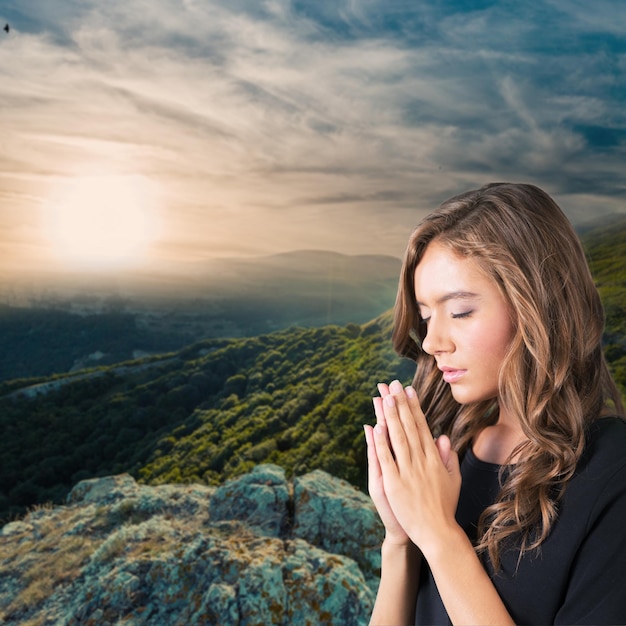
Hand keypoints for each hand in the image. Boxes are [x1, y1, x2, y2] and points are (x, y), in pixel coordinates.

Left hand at [369, 380, 461, 556]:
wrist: (438, 533)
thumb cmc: (444, 507)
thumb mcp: (453, 480)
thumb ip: (448, 457)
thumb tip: (443, 436)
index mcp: (434, 458)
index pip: (421, 427)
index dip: (413, 407)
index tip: (408, 390)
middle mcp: (421, 461)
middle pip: (408, 427)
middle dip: (400, 404)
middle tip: (393, 384)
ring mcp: (407, 471)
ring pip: (397, 438)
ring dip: (390, 416)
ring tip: (384, 396)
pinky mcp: (394, 483)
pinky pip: (387, 459)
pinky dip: (381, 442)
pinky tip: (375, 427)